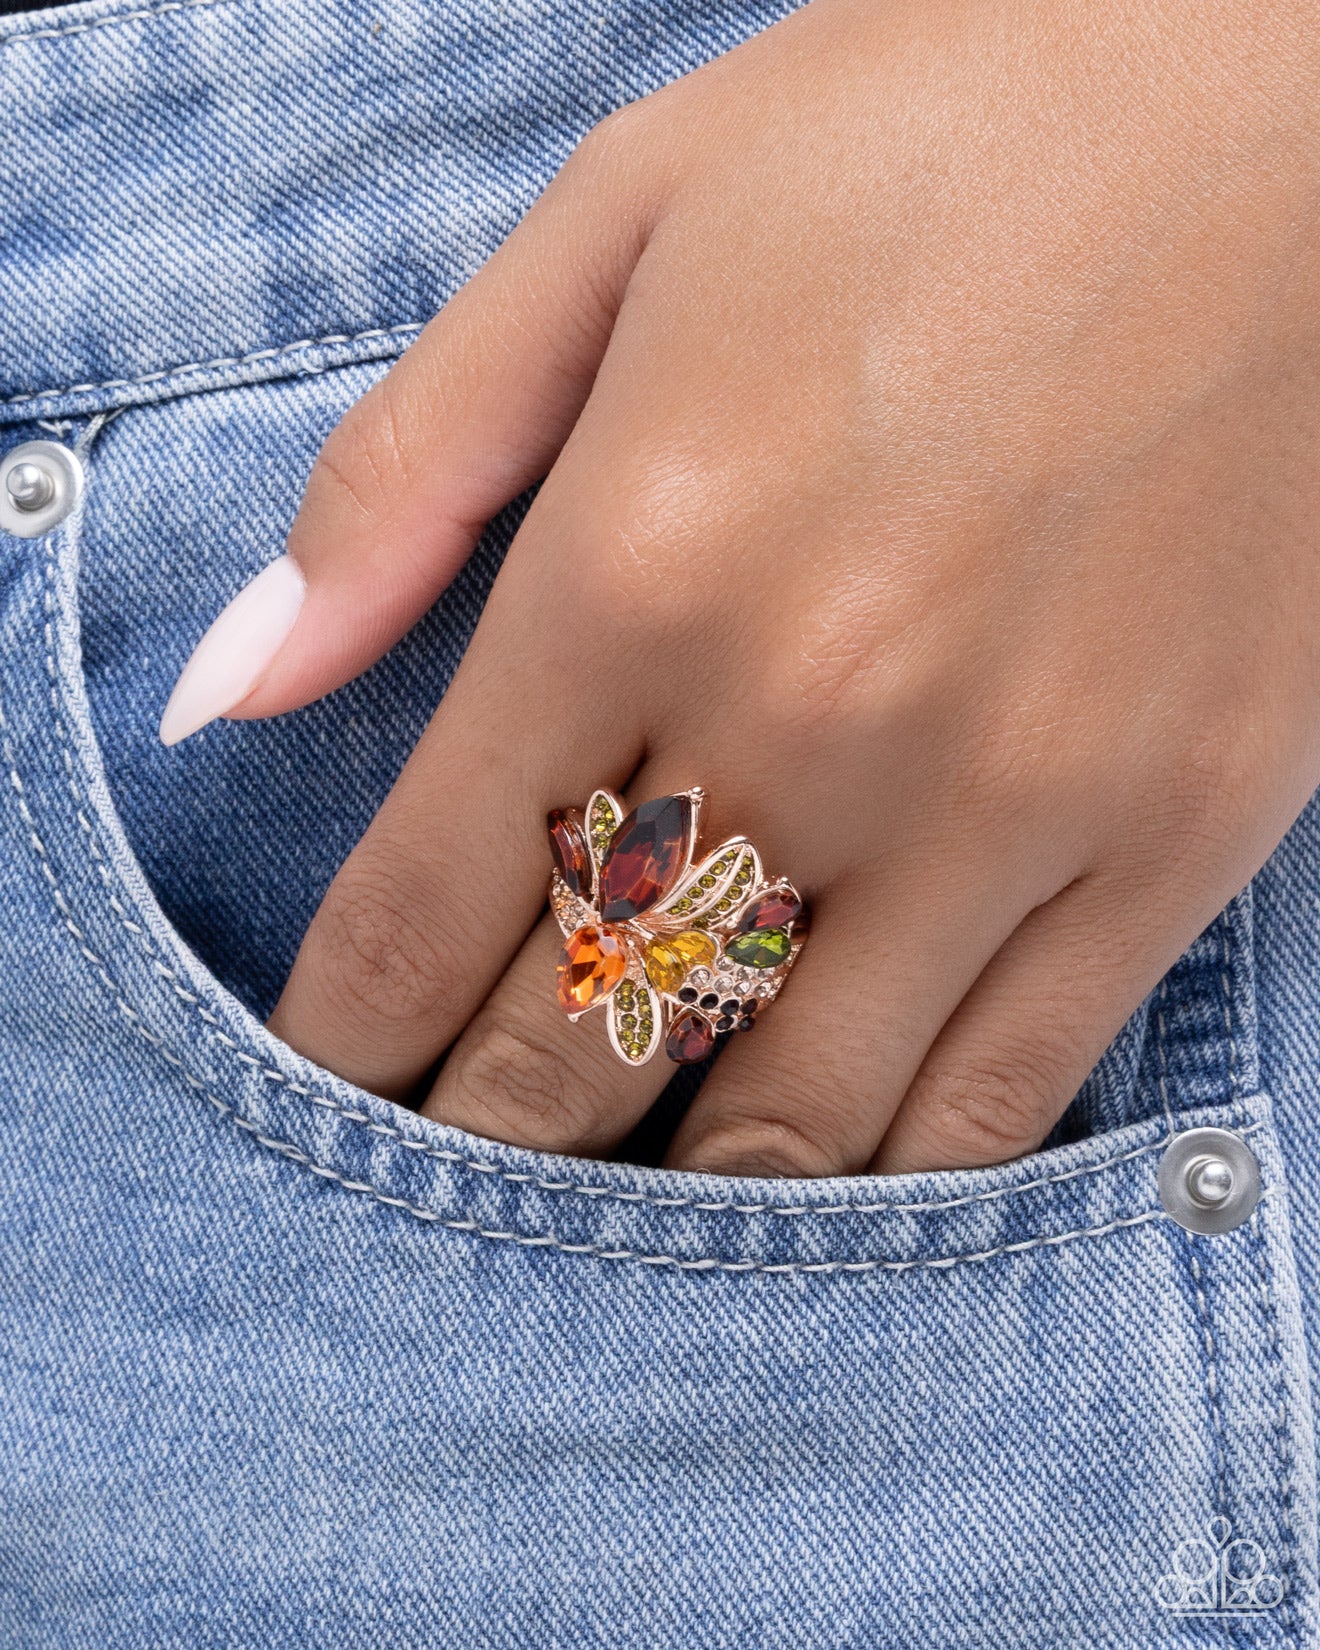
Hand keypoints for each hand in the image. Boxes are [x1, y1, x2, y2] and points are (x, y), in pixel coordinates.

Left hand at [162, 0, 1319, 1175]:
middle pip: (584, 1035)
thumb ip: (409, 470)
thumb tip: (240, 680)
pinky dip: (889, 1169)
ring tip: (634, 1167)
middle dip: (492, 1126)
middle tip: (463, 1150)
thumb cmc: (941, 133)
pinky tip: (828, 1150)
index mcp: (639, 557)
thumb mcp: (619, 223)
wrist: (1300, 103)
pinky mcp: (1174, 833)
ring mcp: (1010, 797)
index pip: (425, 900)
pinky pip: (1003, 1097)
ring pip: (791, 1115)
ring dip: (681, 1182)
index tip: (333, 1083)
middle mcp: (812, 713)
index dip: (351, 1032)